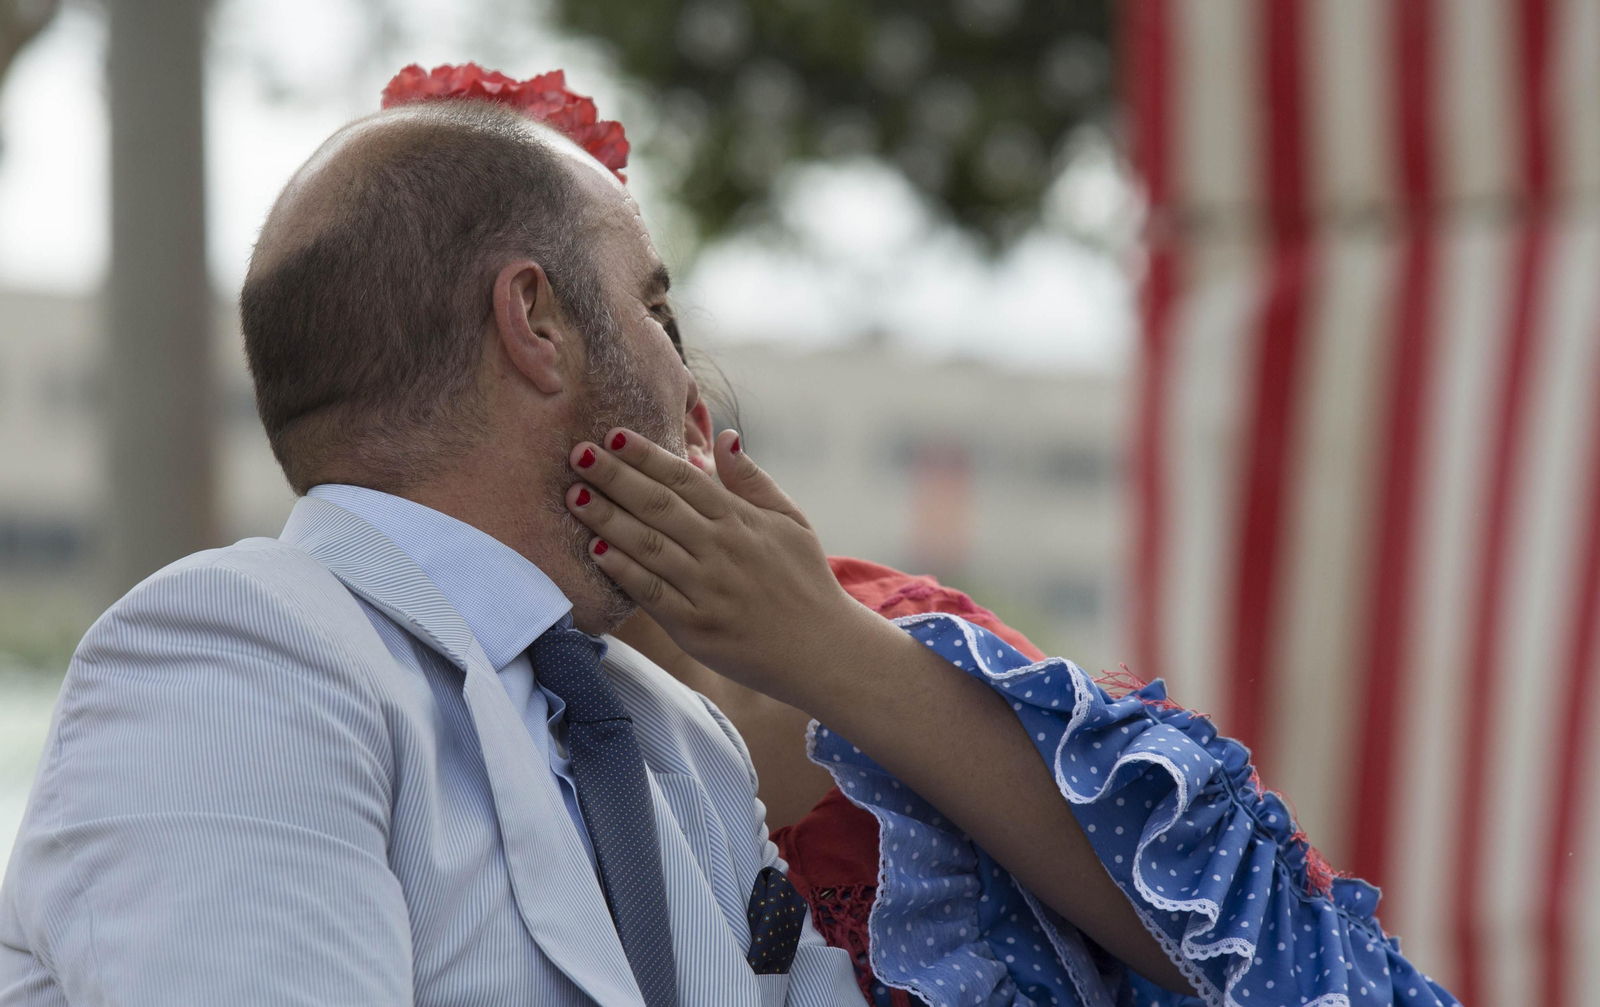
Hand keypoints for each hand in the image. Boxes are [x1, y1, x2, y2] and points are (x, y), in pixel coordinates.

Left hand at [565, 428, 896, 707]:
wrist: (822, 649)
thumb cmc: (804, 580)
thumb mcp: (789, 520)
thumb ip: (753, 479)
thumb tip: (724, 436)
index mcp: (741, 520)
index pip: (685, 478)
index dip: (647, 455)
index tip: (613, 435)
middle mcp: (722, 549)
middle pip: (659, 506)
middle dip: (615, 477)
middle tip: (577, 453)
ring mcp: (707, 589)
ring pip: (649, 546)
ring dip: (607, 519)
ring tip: (574, 495)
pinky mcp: (696, 627)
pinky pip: (652, 594)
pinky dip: (624, 571)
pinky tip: (595, 551)